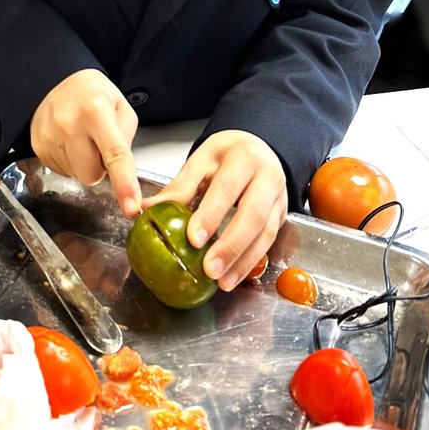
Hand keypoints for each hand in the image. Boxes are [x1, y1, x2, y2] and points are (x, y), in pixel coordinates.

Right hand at [30, 69, 141, 216]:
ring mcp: (49, 136)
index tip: (131, 207)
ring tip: (81, 137)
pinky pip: (61, 171)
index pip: (114, 154)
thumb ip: (126, 140)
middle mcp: (69, 124)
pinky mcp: (37, 146)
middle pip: (92, 174)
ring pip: (76, 175)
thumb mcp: (120, 107)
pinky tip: (68, 141)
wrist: (57, 81)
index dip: (124, 183)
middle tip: (97, 143)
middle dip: (100, 167)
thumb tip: (123, 174)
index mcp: (96, 111)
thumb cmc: (92, 94)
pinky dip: (69, 161)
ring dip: (83, 163)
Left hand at [144, 130, 286, 291]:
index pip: (227, 188)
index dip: (211, 214)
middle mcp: (267, 176)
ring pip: (265, 232)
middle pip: (253, 214)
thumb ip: (179, 187)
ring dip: (243, 260)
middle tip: (209, 268)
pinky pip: (269, 242)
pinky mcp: (281, 216)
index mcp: (243, 157)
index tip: (193, 238)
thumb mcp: (202, 161)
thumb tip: (147, 209)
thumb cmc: (228, 155)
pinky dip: (251, 262)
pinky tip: (234, 275)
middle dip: (231, 245)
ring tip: (222, 281)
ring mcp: (278, 197)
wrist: (258, 148)